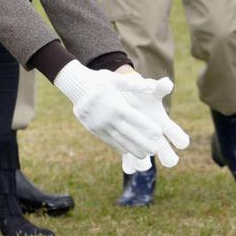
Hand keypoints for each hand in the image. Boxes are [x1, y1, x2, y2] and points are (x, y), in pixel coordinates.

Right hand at [54, 60, 170, 158]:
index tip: (159, 134)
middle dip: (143, 143)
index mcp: (116, 106)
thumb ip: (134, 84)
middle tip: (156, 150)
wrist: (76, 87)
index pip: (135, 119)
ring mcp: (101, 126)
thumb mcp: (116, 79)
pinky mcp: (94, 130)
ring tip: (145, 155)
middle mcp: (109, 118)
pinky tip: (127, 151)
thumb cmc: (99, 80)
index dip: (147, 127)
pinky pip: (108, 140)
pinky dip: (119, 147)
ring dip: (132, 148)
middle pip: (129, 134)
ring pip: (119, 140)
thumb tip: (152, 87)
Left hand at [115, 72, 189, 172]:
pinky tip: (129, 166)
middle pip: (167, 153)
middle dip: (169, 157)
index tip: (182, 142)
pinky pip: (130, 159)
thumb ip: (160, 88)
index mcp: (163, 124)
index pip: (179, 137)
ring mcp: (142, 142)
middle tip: (170, 161)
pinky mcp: (128, 145)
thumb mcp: (151, 89)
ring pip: (148, 159)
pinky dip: (130, 164)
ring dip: (146, 163)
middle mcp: (156, 137)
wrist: (126, 95)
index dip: (181, 140)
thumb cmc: (142, 92)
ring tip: (143, 165)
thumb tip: (168, 84)